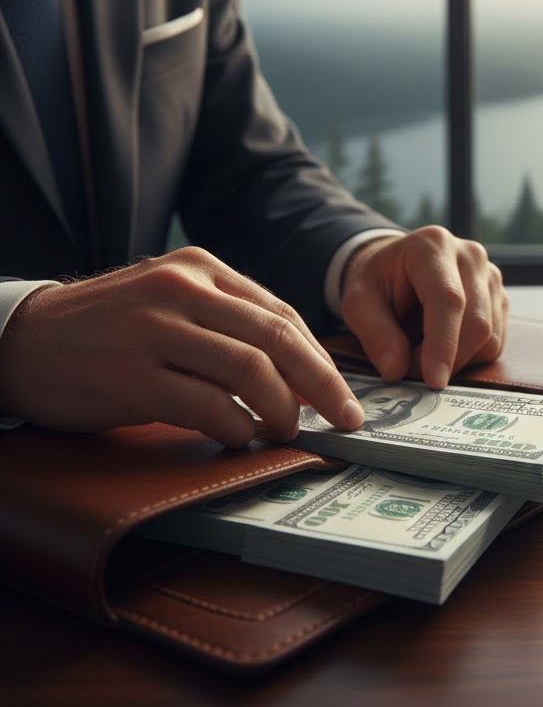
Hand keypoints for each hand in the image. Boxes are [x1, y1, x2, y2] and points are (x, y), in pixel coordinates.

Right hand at [0, 247, 365, 446]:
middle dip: (322, 385)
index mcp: (199, 268)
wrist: (21, 341)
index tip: (343, 394)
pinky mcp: (131, 376)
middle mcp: (181, 290)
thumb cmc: (108, 328)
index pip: (281, 314)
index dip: (321, 359)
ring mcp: (154, 330)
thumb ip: (227, 321)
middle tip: (345, 420)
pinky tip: (240, 438)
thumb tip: (298, 368)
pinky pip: (208, 406)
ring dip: (281, 411)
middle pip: (277, 339)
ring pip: (250, 371)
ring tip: (286, 432)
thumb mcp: (169, 301)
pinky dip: (236, 428)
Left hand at [339, 226, 507, 388]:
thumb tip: (396, 371)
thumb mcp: (358, 302)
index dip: (443, 343)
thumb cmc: (378, 282)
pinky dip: (468, 357)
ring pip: (490, 338)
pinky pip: (494, 343)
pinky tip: (442, 345)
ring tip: (421, 351)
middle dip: (447, 359)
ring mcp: (491, 277)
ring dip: (456, 360)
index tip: (434, 381)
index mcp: (432, 246)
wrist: (397, 268)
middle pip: (477, 323)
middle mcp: (471, 256)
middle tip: (411, 372)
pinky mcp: (500, 299)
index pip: (448, 299)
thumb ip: (374, 333)